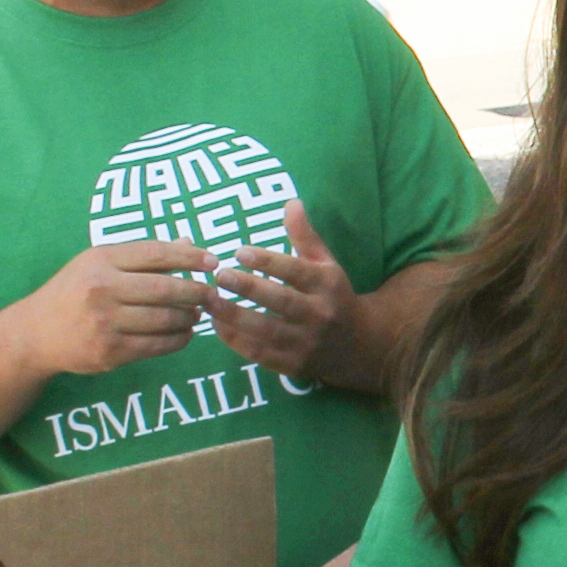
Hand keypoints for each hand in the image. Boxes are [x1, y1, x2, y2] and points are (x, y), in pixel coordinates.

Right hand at [12, 239, 212, 380]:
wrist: (35, 333)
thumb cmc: (72, 292)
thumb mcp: (98, 264)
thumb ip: (141, 256)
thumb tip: (188, 244)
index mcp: (101, 260)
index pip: (156, 253)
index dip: (190, 256)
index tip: (212, 261)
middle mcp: (103, 288)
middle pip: (166, 288)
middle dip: (197, 290)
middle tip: (211, 293)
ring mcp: (106, 322)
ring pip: (165, 319)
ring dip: (189, 317)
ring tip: (197, 314)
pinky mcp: (110, 351)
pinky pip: (156, 345)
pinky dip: (178, 339)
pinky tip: (185, 334)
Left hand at [208, 198, 356, 381]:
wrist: (358, 346)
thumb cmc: (334, 296)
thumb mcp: (327, 264)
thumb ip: (306, 236)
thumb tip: (291, 201)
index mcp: (328, 285)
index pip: (297, 272)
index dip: (268, 262)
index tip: (240, 252)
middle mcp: (320, 315)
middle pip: (282, 302)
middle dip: (249, 289)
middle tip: (220, 275)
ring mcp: (307, 343)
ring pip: (267, 331)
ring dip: (235, 317)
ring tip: (208, 301)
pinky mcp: (294, 365)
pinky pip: (261, 354)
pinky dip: (236, 341)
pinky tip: (215, 324)